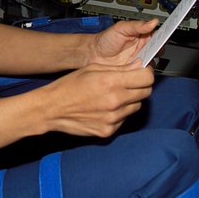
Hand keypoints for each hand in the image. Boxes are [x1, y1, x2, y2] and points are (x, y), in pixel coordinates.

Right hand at [41, 61, 156, 138]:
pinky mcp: (108, 131)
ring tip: (113, 96)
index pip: (146, 77)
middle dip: (140, 86)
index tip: (141, 72)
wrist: (52, 109)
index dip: (146, 73)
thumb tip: (139, 66)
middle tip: (129, 83)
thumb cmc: (69, 86)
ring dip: (130, 100)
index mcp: (111, 82)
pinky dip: (119, 113)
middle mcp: (115, 101)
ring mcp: (113, 119)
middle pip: (146, 92)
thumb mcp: (93, 68)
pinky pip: (124, 119)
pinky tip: (105, 108)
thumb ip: (119, 68)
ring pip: (136, 107)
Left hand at [84, 19, 160, 67]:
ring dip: (150, 61)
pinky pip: (143, 72)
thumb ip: (137, 25)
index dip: (164, 35)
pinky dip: (142, 71)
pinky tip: (136, 67)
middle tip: (154, 49)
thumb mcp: (121, 28)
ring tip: (142, 58)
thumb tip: (153, 22)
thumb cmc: (105, 39)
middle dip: (159, 50)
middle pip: (159, 50)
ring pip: (153, 62)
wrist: (93, 54)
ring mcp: (140, 60)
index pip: (158, 35)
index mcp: (142, 35)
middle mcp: (143, 48)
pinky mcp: (135, 71)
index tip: (166, 36)